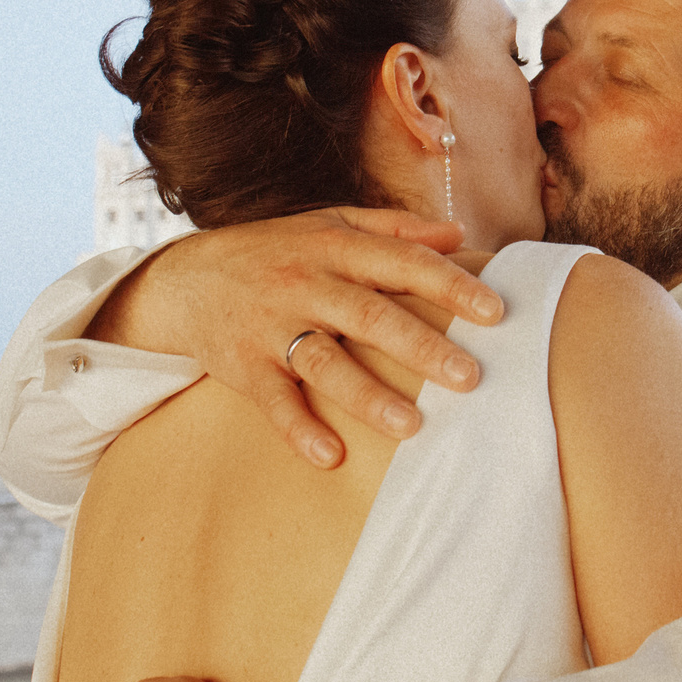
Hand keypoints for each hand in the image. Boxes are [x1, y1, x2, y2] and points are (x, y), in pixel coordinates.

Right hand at [90, 208, 502, 467]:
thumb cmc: (276, 251)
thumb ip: (394, 229)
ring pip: (325, 363)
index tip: (495, 311)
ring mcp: (272, 327)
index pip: (401, 263)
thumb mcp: (329, 225)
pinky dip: (299, 429)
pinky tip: (330, 456)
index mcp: (335, 248)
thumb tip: (458, 234)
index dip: (449, 285)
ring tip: (413, 426)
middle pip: (369, 316)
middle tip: (470, 377)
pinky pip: (274, 402)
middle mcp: (306, 285)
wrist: (186, 279)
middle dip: (421, 347)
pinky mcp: (244, 367)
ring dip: (368, 396)